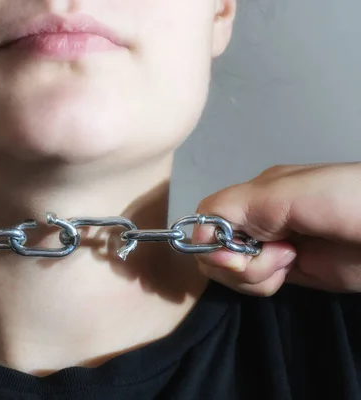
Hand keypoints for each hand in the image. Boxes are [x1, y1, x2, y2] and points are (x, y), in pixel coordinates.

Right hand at [193, 162, 360, 295]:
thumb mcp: (287, 193)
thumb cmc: (347, 201)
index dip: (208, 240)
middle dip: (234, 261)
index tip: (233, 253)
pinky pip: (253, 283)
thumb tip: (193, 234)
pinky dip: (264, 283)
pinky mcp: (286, 271)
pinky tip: (291, 270)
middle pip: (213, 249)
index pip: (206, 219)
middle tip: (275, 255)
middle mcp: (257, 219)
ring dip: (253, 273)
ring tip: (290, 260)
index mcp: (254, 194)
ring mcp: (271, 247)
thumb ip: (235, 205)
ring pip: (230, 269)